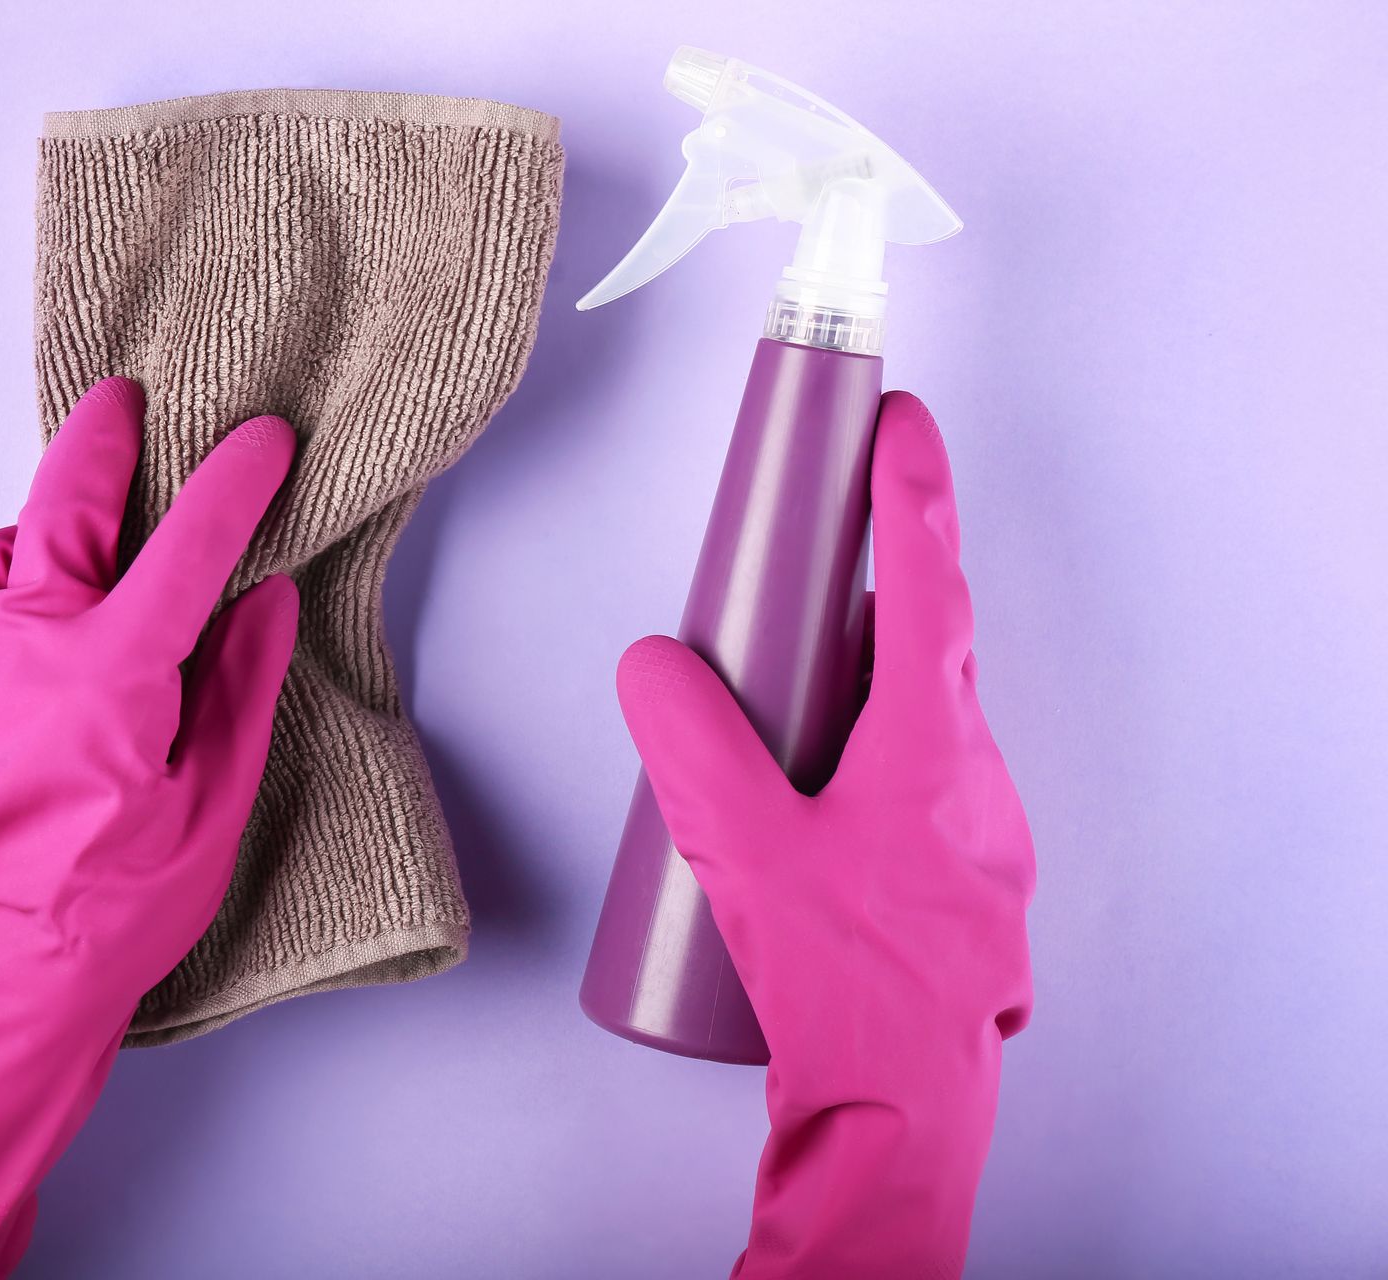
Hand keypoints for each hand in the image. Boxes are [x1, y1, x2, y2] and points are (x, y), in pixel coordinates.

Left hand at [0, 378, 297, 1278]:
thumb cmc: (120, 904)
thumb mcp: (213, 802)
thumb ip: (241, 687)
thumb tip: (263, 598)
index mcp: (114, 665)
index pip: (190, 539)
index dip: (235, 477)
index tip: (263, 435)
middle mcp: (26, 640)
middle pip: (62, 499)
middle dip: (102, 438)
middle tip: (125, 400)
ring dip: (39, 532)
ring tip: (75, 552)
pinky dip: (2, 618)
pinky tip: (30, 663)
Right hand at [616, 392, 1034, 1279]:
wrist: (904, 1110)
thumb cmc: (840, 982)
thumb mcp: (743, 851)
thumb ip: (691, 747)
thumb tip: (651, 663)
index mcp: (931, 746)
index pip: (927, 586)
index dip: (911, 491)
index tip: (900, 418)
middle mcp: (976, 777)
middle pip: (934, 649)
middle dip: (880, 587)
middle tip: (826, 544)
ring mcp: (984, 834)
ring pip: (929, 722)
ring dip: (869, 684)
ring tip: (793, 688)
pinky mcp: (970, 882)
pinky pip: (926, 783)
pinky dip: (874, 755)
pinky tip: (817, 796)